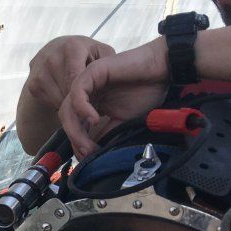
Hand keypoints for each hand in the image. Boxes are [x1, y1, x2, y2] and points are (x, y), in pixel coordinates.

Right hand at [17, 36, 115, 154]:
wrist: (54, 50)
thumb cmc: (85, 54)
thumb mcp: (101, 53)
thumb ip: (109, 64)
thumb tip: (113, 83)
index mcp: (71, 48)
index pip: (76, 80)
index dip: (86, 100)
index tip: (95, 118)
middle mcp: (51, 58)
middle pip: (67, 94)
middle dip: (81, 104)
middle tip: (92, 109)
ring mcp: (38, 72)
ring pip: (58, 101)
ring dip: (70, 105)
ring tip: (81, 100)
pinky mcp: (32, 85)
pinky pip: (49, 103)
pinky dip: (60, 104)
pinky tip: (67, 96)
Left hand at [59, 38, 171, 157]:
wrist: (164, 71)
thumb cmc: (147, 92)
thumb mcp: (123, 122)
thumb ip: (107, 134)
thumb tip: (92, 155)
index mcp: (91, 104)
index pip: (74, 126)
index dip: (77, 144)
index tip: (87, 159)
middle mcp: (85, 94)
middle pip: (67, 118)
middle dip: (74, 139)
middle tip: (87, 154)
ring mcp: (87, 82)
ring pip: (68, 108)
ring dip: (75, 129)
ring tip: (88, 144)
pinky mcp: (93, 71)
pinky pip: (77, 91)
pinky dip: (82, 107)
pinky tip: (95, 119)